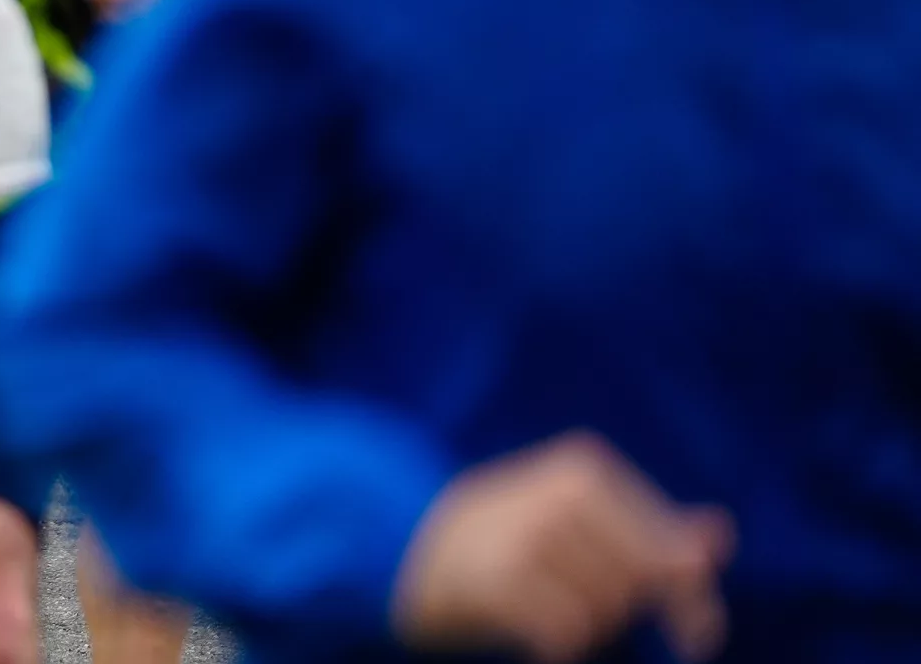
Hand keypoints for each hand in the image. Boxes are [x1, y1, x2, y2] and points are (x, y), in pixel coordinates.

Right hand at [393, 433, 731, 663]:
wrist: (399, 545)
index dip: (692, 598)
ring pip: (604, 611)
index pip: (670, 549)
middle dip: (626, 610)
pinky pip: (565, 634)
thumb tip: (720, 533)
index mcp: (584, 472)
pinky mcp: (497, 577)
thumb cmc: (505, 535)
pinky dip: (559, 647)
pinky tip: (538, 640)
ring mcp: (526, 533)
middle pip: (640, 584)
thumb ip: (649, 525)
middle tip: (589, 616)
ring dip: (585, 627)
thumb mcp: (574, 515)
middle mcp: (559, 495)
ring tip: (544, 610)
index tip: (699, 637)